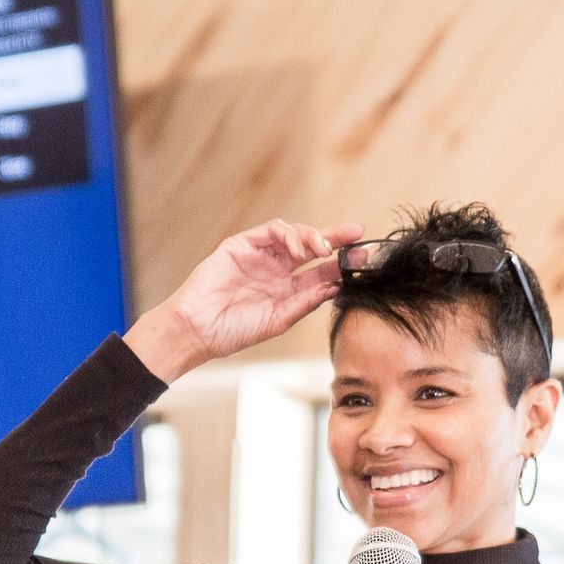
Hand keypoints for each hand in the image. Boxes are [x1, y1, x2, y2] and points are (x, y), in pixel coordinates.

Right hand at [124, 218, 364, 381]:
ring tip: (322, 249)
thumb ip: (307, 301)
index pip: (321, 271)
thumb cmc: (234, 331)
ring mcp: (260, 256)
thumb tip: (337, 285)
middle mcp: (277, 270)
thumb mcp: (280, 319)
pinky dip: (288, 235)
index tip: (364, 258)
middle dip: (336, 239)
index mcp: (287, 290)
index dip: (342, 263)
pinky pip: (270, 231)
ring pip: (294, 235)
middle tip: (355, 236)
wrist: (200, 330)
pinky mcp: (242, 244)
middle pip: (313, 248)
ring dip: (312, 237)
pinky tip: (298, 249)